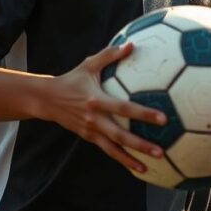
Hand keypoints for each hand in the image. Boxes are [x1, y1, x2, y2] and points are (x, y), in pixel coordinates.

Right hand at [48, 43, 169, 174]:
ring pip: (114, 148)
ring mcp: (91, 131)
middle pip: (120, 135)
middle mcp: (94, 119)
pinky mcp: (88, 138)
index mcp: (96, 100)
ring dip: (132, 159)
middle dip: (140, 144)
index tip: (162, 119)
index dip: (143, 114)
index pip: (123, 108)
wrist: (47, 100)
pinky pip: (108, 151)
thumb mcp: (89, 65)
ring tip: (151, 165)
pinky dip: (122, 159)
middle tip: (161, 151)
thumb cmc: (73, 79)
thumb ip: (110, 55)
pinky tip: (137, 166)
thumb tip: (132, 44)